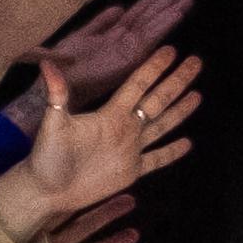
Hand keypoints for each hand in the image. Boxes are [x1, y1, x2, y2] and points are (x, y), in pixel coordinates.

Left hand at [19, 39, 197, 221]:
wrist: (47, 191)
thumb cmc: (47, 157)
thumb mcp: (53, 125)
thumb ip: (56, 96)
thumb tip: (46, 64)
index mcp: (110, 114)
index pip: (137, 85)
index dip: (154, 68)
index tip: (170, 50)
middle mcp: (124, 127)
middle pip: (157, 100)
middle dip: (176, 82)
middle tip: (195, 62)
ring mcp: (130, 149)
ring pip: (162, 125)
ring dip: (179, 111)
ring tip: (197, 95)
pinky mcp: (131, 171)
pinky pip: (157, 159)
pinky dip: (172, 152)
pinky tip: (187, 143)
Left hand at [48, 0, 195, 108]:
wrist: (55, 82)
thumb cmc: (63, 65)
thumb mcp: (81, 37)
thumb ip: (100, 23)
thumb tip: (118, 7)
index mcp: (113, 35)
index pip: (139, 12)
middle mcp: (124, 42)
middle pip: (150, 16)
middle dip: (168, 2)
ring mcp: (127, 50)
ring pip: (153, 25)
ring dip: (171, 10)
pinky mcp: (128, 60)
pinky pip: (150, 38)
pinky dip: (165, 25)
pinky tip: (179, 12)